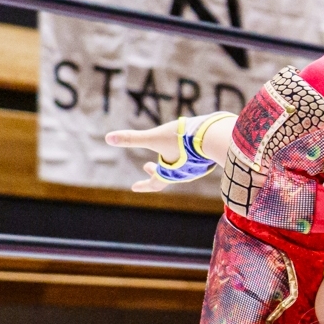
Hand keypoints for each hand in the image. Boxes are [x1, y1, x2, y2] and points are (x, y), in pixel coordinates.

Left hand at [105, 113, 233, 192]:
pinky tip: (186, 147)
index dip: (143, 185)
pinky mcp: (207, 160)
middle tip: (146, 166)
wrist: (215, 136)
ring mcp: (197, 168)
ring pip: (180, 168)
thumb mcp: (153, 137)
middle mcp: (184, 175)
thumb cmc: (183, 138)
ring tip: (167, 151)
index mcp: (170, 174)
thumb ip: (132, 138)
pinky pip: (192, 162)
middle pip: (166, 177)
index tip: (134, 187)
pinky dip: (183, 158)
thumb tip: (108, 138)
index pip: (154, 184)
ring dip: (170, 163)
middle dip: (155, 172)